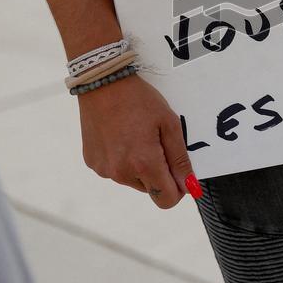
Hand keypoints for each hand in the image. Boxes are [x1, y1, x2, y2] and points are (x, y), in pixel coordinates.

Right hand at [79, 74, 199, 208]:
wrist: (102, 82)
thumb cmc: (140, 100)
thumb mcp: (169, 124)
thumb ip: (180, 159)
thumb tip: (189, 186)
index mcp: (144, 163)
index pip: (166, 200)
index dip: (178, 189)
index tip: (179, 171)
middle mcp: (121, 173)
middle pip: (150, 189)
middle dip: (158, 173)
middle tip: (156, 142)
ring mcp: (104, 169)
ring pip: (133, 180)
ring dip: (140, 166)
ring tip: (136, 136)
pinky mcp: (92, 163)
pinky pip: (115, 170)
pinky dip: (122, 159)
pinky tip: (120, 136)